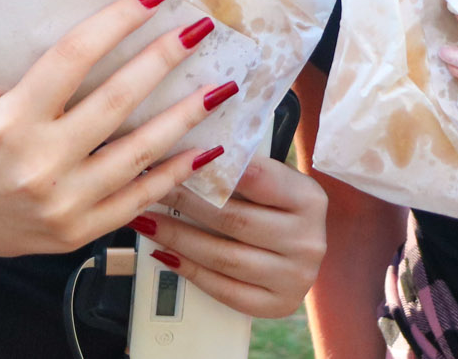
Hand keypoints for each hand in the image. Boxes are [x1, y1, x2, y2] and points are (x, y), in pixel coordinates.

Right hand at [0, 0, 235, 272]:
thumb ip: (32, 67)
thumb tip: (95, 25)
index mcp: (12, 118)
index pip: (75, 57)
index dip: (118, 22)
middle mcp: (39, 161)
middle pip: (117, 101)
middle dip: (163, 60)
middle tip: (200, 31)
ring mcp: (62, 203)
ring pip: (139, 153)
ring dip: (185, 118)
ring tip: (220, 88)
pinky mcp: (76, 233)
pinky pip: (138, 199)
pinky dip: (174, 174)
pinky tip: (204, 150)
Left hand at [136, 154, 326, 318]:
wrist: (303, 251)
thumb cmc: (279, 207)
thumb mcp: (275, 179)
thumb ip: (243, 167)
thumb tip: (188, 153)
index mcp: (309, 199)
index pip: (257, 178)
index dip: (213, 168)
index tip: (177, 158)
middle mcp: (308, 240)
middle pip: (234, 220)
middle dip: (185, 202)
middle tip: (153, 187)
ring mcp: (295, 277)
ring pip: (224, 257)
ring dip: (178, 238)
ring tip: (148, 221)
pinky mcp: (277, 304)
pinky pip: (225, 290)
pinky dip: (190, 271)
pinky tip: (165, 255)